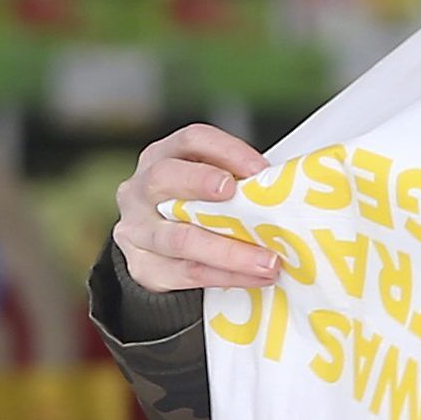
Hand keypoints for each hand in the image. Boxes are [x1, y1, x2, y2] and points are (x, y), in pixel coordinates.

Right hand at [113, 123, 278, 292]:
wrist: (157, 256)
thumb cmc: (191, 211)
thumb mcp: (203, 188)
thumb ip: (233, 183)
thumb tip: (282, 191)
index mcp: (161, 157)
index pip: (191, 141)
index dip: (227, 151)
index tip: (260, 169)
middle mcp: (141, 189)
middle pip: (165, 178)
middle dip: (203, 183)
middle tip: (242, 198)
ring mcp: (137, 230)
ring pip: (179, 239)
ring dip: (229, 251)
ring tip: (267, 260)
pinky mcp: (142, 267)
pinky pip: (186, 273)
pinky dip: (225, 276)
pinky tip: (255, 278)